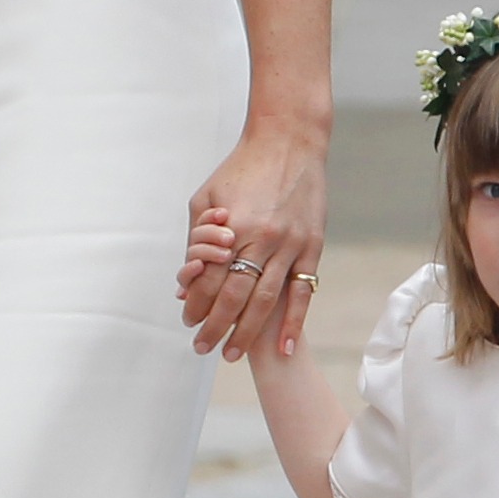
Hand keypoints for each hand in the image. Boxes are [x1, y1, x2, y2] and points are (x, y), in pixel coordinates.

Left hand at [180, 127, 324, 362]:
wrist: (288, 143)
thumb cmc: (240, 170)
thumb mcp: (206, 198)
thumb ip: (195, 239)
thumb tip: (186, 282)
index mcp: (233, 228)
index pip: (210, 279)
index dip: (197, 304)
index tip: (187, 321)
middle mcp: (262, 240)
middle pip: (234, 297)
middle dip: (215, 327)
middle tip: (202, 348)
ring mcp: (290, 246)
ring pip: (266, 301)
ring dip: (247, 333)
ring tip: (232, 354)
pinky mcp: (312, 247)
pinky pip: (302, 293)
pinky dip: (293, 322)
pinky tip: (284, 346)